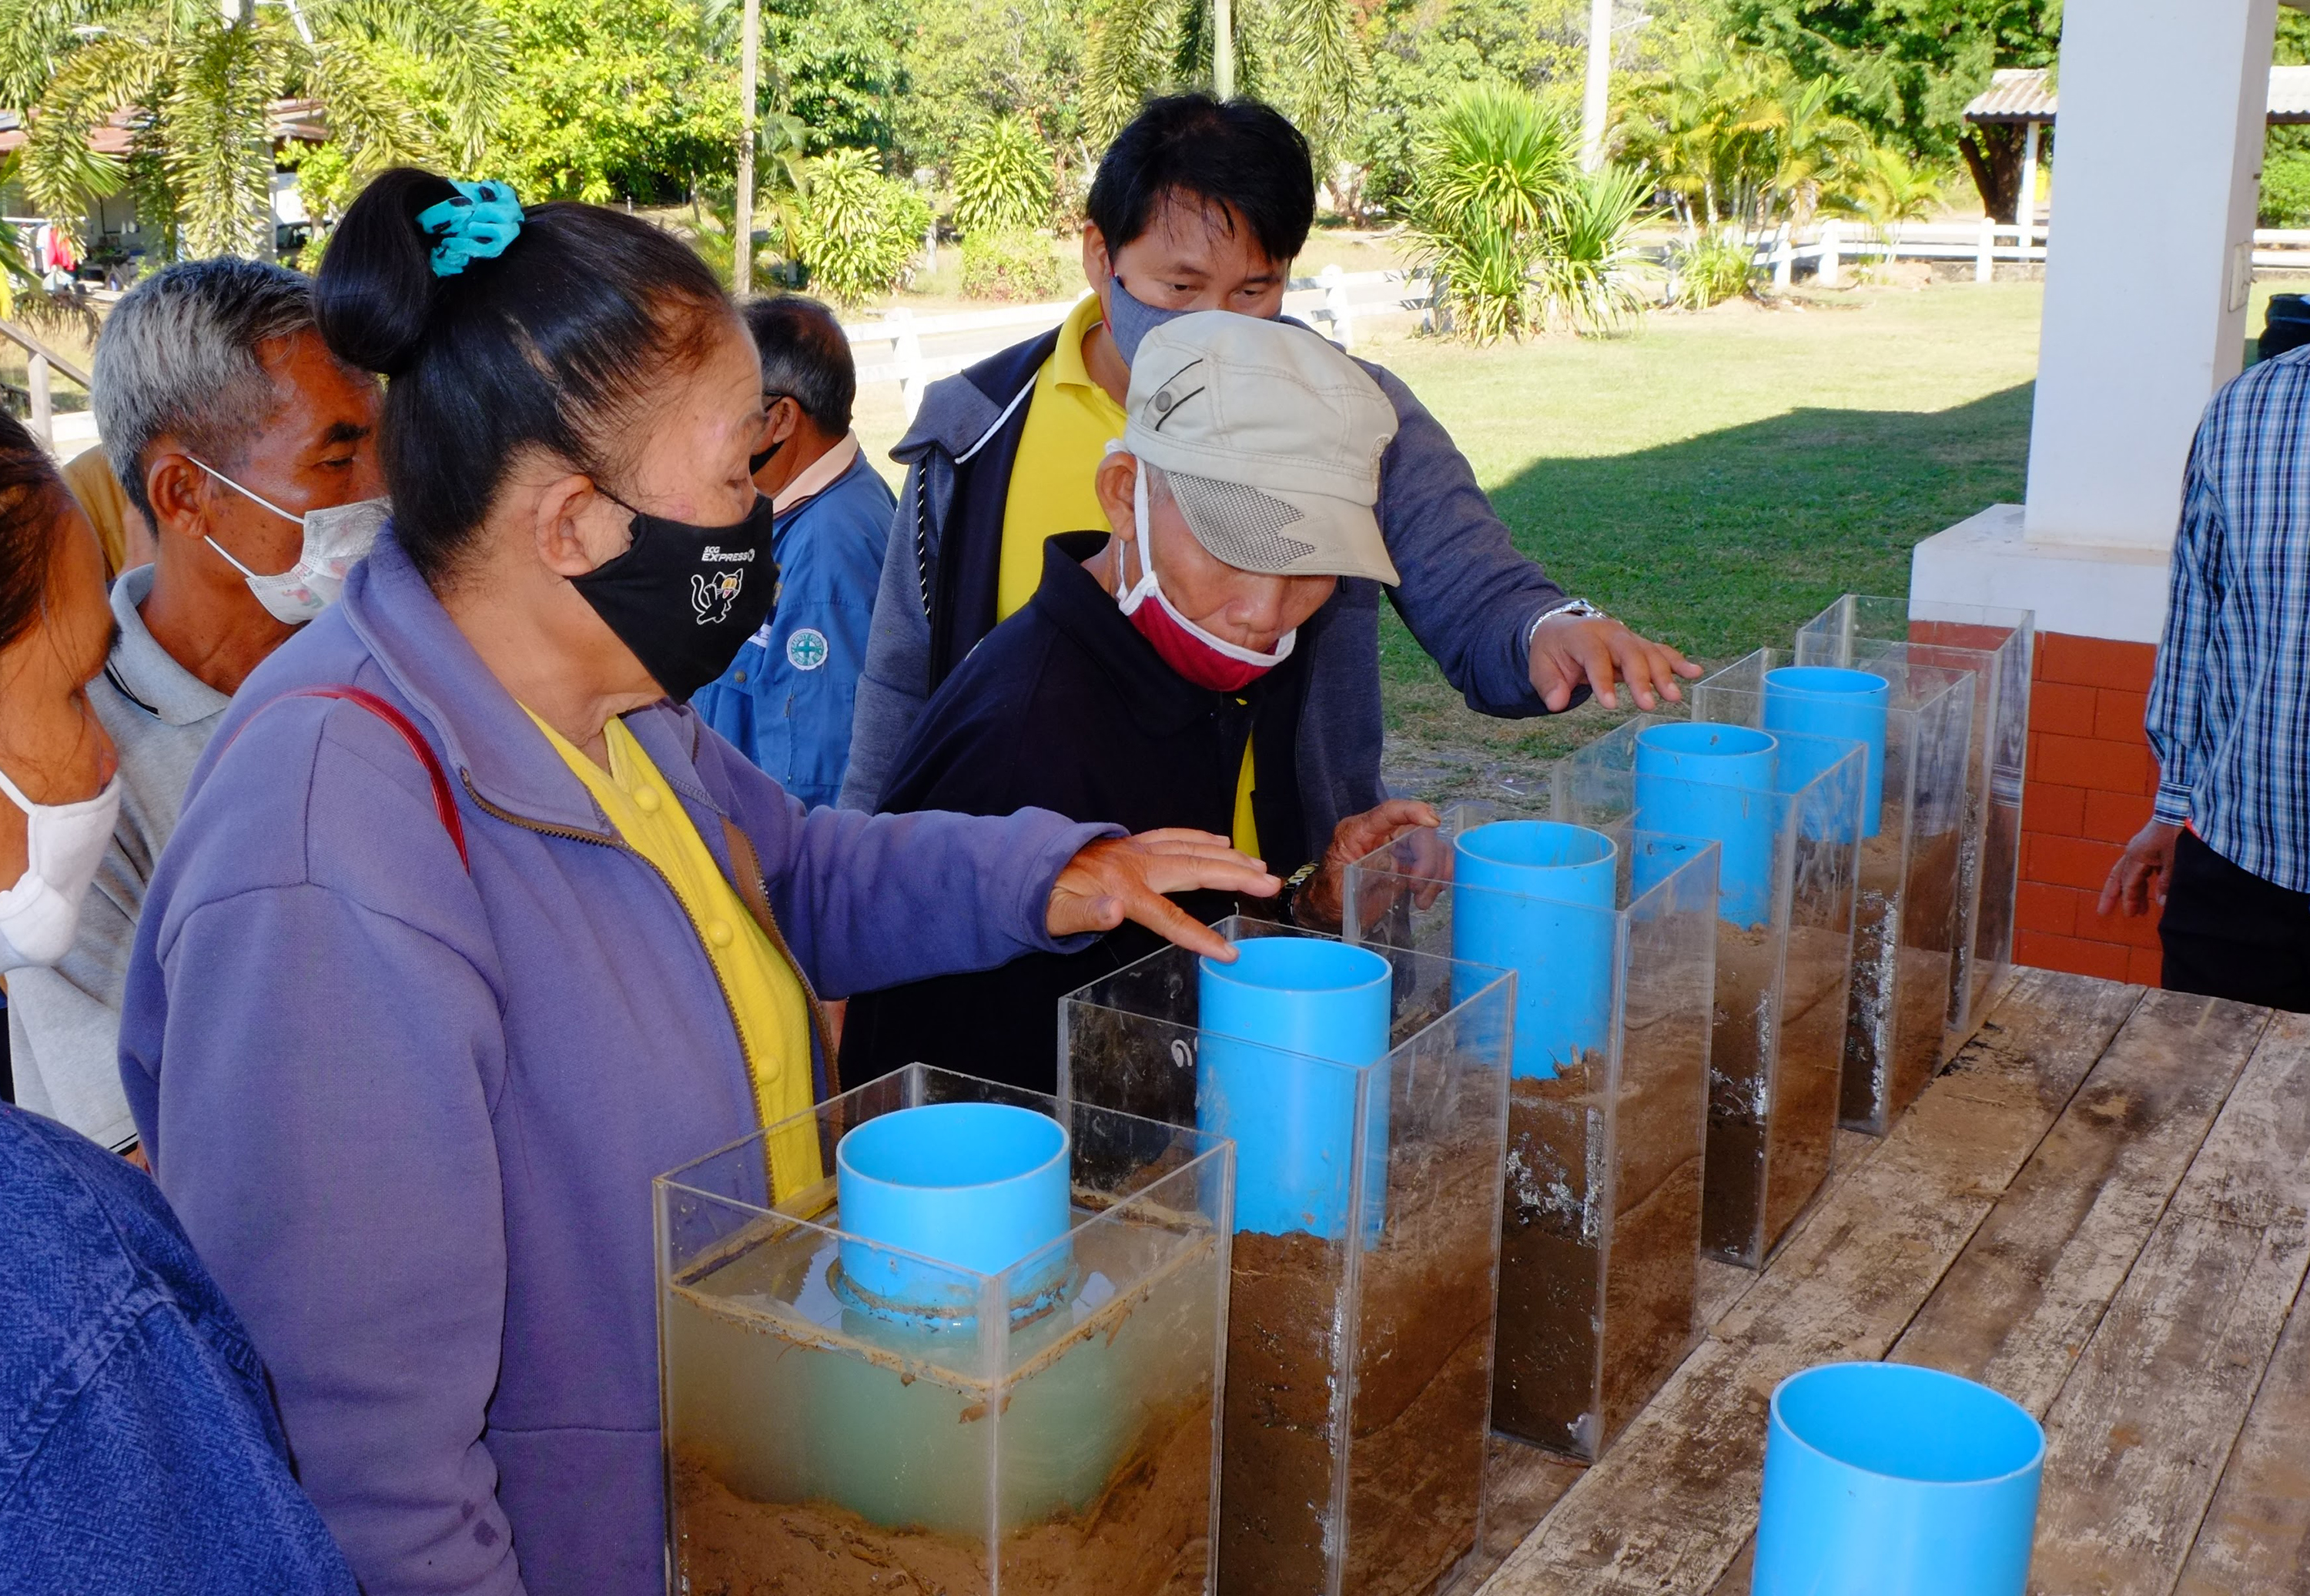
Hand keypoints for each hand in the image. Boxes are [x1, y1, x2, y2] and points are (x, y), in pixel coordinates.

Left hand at [1047, 829, 1279, 959]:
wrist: (1030, 864)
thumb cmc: (1046, 896)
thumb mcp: (1056, 913)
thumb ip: (1085, 915)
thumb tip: (1114, 912)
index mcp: (1123, 889)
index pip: (1170, 918)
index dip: (1200, 936)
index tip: (1229, 954)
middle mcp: (1137, 865)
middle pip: (1196, 870)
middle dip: (1236, 877)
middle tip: (1270, 884)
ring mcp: (1137, 850)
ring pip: (1192, 849)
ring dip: (1229, 857)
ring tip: (1260, 865)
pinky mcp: (1134, 843)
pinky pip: (1176, 835)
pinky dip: (1201, 837)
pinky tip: (1221, 842)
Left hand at [1294, 799, 1439, 931]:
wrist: (1330, 909)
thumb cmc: (1329, 895)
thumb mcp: (1339, 885)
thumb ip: (1363, 872)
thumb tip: (1393, 863)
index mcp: (1359, 832)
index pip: (1388, 812)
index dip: (1412, 811)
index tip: (1432, 820)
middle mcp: (1382, 834)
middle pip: (1417, 832)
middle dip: (1426, 858)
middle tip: (1417, 885)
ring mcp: (1398, 848)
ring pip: (1432, 848)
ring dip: (1434, 873)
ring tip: (1421, 899)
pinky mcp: (1410, 864)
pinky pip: (1435, 864)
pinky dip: (1438, 880)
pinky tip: (1425, 899)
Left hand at [1528, 614, 1701, 712]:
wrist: (1562, 628)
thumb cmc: (1553, 651)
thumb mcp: (1541, 666)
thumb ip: (1549, 684)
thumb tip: (1556, 703)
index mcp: (1582, 636)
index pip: (1595, 657)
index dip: (1602, 681)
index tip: (1610, 706)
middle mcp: (1609, 633)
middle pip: (1629, 652)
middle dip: (1641, 678)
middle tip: (1649, 705)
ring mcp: (1627, 637)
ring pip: (1649, 651)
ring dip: (1664, 674)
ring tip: (1674, 697)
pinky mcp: (1639, 645)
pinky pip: (1660, 651)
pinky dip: (1677, 662)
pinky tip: (1695, 673)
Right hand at [2097, 821, 2181, 917]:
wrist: (2180, 809)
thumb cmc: (2176, 834)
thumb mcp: (2174, 860)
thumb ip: (2166, 882)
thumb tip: (2162, 903)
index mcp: (2136, 857)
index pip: (2129, 883)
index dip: (2129, 900)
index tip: (2129, 915)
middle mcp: (2133, 853)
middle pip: (2117, 878)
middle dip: (2111, 896)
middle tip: (2103, 912)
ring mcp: (2139, 849)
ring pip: (2127, 873)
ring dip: (2130, 891)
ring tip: (2137, 909)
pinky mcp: (2147, 846)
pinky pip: (2139, 868)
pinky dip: (2140, 881)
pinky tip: (2149, 890)